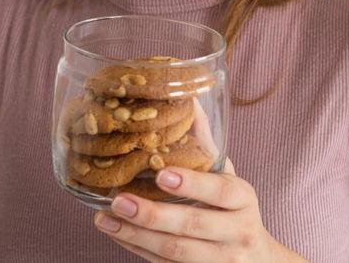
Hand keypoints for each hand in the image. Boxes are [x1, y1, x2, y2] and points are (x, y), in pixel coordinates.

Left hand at [94, 159, 302, 262]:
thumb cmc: (236, 212)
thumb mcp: (229, 178)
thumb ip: (207, 145)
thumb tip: (189, 101)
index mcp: (243, 200)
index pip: (220, 192)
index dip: (191, 184)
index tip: (161, 174)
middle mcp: (237, 233)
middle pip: (192, 226)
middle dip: (151, 214)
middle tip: (118, 200)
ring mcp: (220, 261)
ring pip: (174, 251)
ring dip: (135, 235)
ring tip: (104, 219)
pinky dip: (137, 249)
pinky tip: (117, 234)